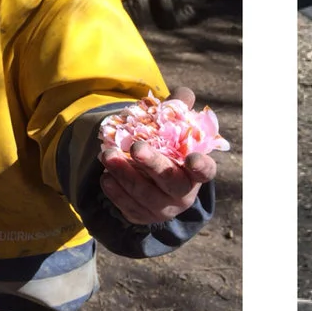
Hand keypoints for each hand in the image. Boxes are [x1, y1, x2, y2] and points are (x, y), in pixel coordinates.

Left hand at [98, 87, 217, 225]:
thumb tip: (184, 94)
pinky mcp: (142, 216)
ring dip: (125, 174)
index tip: (192, 158)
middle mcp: (183, 194)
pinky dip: (116, 191)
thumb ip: (180, 109)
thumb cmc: (169, 148)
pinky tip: (106, 175)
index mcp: (196, 172)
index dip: (201, 166)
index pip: (205, 171)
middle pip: (171, 182)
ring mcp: (163, 208)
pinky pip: (128, 205)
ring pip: (144, 194)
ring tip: (107, 155)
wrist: (153, 181)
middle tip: (136, 147)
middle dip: (152, 164)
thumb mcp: (176, 128)